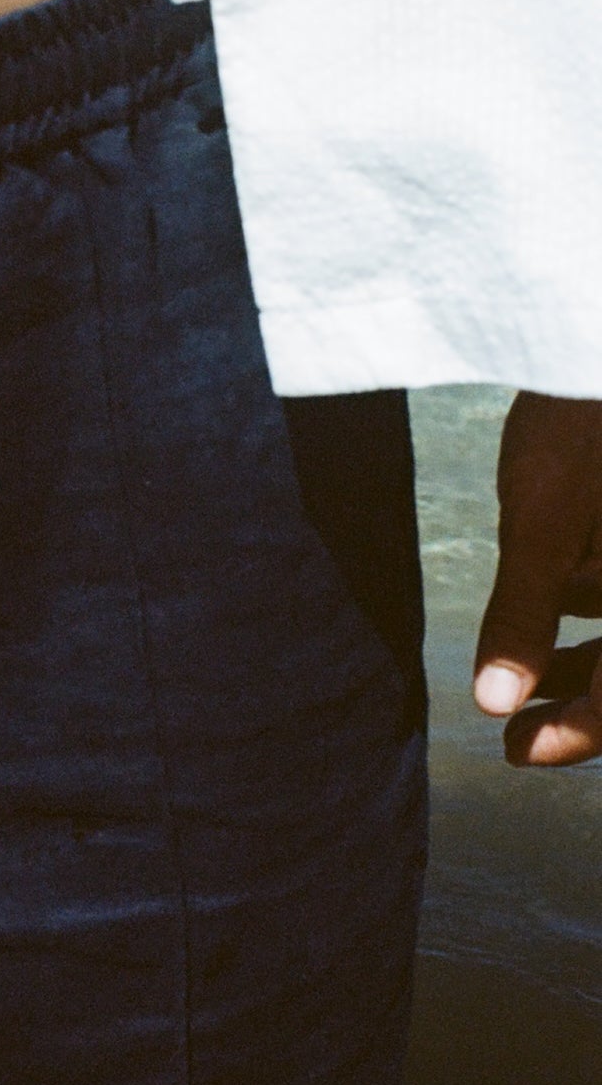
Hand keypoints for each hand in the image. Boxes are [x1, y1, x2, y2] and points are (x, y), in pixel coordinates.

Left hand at [473, 391, 601, 763]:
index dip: (587, 731)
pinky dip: (592, 603)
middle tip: (517, 741)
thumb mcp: (542, 522)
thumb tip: (493, 703)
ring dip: (586, 659)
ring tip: (518, 686)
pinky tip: (550, 610)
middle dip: (586, 704)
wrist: (588, 331)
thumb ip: (523, 614)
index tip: (521, 752)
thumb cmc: (582, 421)